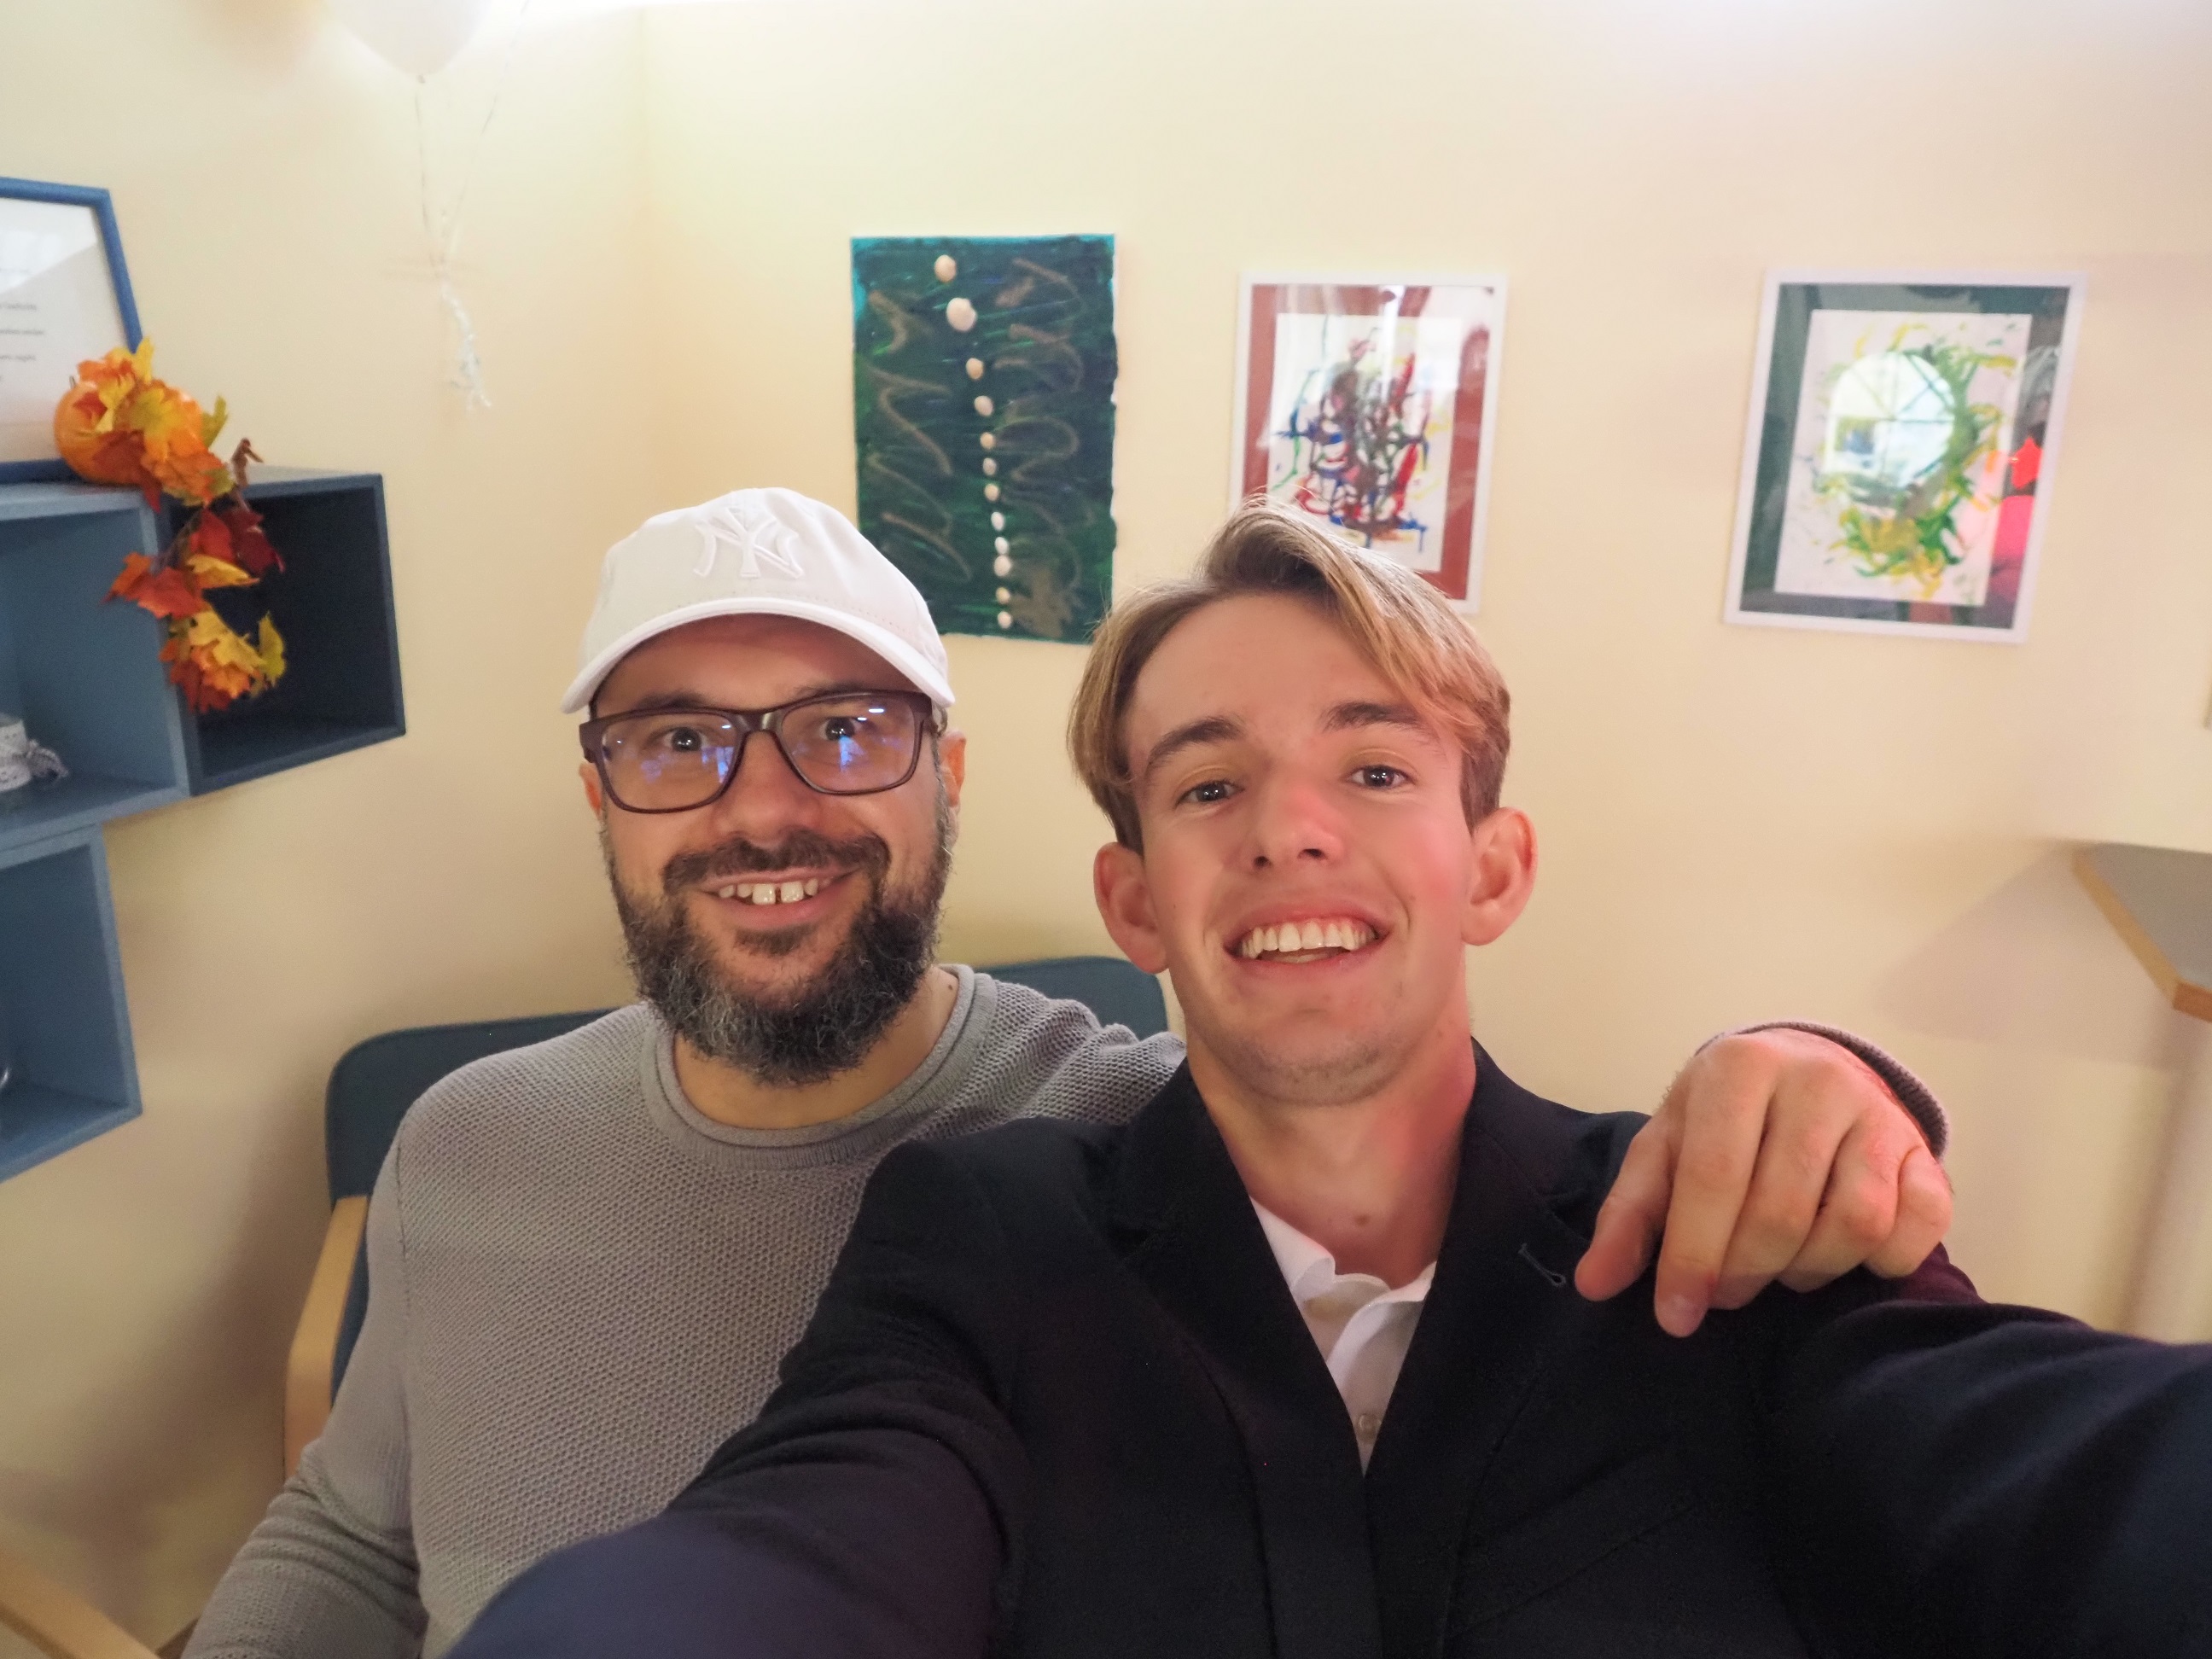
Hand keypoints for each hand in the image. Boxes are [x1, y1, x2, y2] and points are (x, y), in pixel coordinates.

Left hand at [1572, 1028, 1950, 1336]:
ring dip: (1809, 1269)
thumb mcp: (1665, 1149)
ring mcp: (1879, 1113)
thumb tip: (1595, 1284)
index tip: (1677, 1316)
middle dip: (1745, 1270)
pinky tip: (1841, 1257)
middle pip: (1782, 1209)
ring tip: (1779, 1267)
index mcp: (1739, 1069)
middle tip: (1726, 1293)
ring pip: (1852, 1224)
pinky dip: (1882, 1261)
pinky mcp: (1925, 1151)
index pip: (1714, 1176)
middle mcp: (1816, 1080)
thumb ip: (1629, 1215)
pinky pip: (1919, 1226)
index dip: (1693, 1255)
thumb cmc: (1723, 1119)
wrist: (1805, 1069)